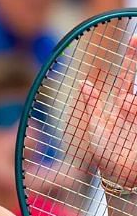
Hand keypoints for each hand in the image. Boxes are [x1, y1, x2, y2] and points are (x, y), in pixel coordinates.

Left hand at [76, 34, 136, 187]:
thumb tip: (84, 84)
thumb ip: (91, 106)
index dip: (132, 57)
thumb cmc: (104, 154)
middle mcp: (135, 106)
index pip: (126, 76)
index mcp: (119, 104)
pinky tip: (133, 114)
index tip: (135, 38)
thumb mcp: (93, 128)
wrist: (120, 176)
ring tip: (129, 113)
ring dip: (136, 97)